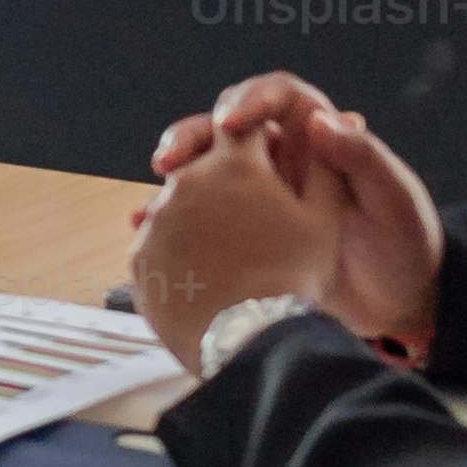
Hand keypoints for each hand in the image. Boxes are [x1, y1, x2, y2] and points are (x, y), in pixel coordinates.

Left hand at [126, 133, 344, 367]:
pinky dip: (179, 254)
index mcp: (233, 164)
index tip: (266, 160)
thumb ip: (323, 165)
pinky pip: (159, 244)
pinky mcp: (139, 257)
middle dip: (226, 185)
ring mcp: (157, 221)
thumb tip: (326, 124)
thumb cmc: (295, 278)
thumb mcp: (323, 218)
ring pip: (179, 207)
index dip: (258, 144)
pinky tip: (206, 277)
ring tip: (230, 258)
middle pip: (205, 167)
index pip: (242, 130)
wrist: (253, 343)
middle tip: (250, 222)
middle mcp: (185, 182)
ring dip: (200, 221)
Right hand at [146, 69, 444, 360]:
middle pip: (228, 128)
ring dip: (178, 176)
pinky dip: (175, 218)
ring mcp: (263, 195)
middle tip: (170, 161)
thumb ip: (364, 160)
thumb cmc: (406, 247)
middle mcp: (287, 157)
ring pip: (208, 168)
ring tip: (156, 200)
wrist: (403, 306)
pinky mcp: (248, 231)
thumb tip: (323, 119)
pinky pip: (203, 215)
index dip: (249, 99)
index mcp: (322, 137)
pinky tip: (149, 231)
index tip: (230, 124)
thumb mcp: (395, 202)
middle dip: (194, 136)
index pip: (278, 97)